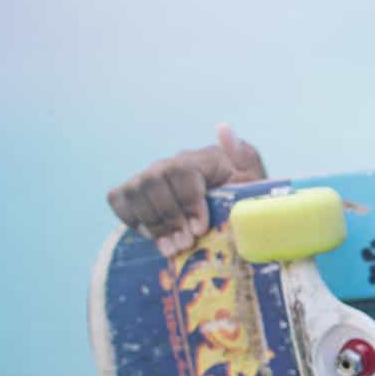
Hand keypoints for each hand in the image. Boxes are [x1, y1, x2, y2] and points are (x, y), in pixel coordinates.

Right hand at [106, 123, 265, 254]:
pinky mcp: (136, 193)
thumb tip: (223, 128)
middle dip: (169, 217)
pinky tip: (153, 236)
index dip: (187, 202)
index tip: (200, 229)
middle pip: (154, 181)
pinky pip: (119, 199)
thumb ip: (246, 158)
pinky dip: (131, 218)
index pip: (182, 171)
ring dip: (152, 223)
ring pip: (135, 191)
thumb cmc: (246, 206)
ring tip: (172, 247)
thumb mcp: (256, 184)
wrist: (235, 223)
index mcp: (204, 159)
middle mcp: (173, 163)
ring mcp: (152, 177)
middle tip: (184, 243)